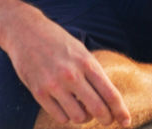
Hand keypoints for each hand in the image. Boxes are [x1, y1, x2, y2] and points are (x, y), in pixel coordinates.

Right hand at [3, 8, 131, 126]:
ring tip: (83, 110)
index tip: (126, 122)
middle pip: (97, 109)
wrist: (25, 32)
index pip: (110, 93)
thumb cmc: (57, 41)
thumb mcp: (81, 51)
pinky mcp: (38, 92)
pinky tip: (66, 108)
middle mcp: (72, 75)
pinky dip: (67, 117)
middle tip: (107, 120)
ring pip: (78, 117)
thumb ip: (93, 72)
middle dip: (106, 119)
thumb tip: (108, 98)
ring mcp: (54, 85)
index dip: (120, 111)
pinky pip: (60, 117)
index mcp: (86, 63)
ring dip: (84, 118)